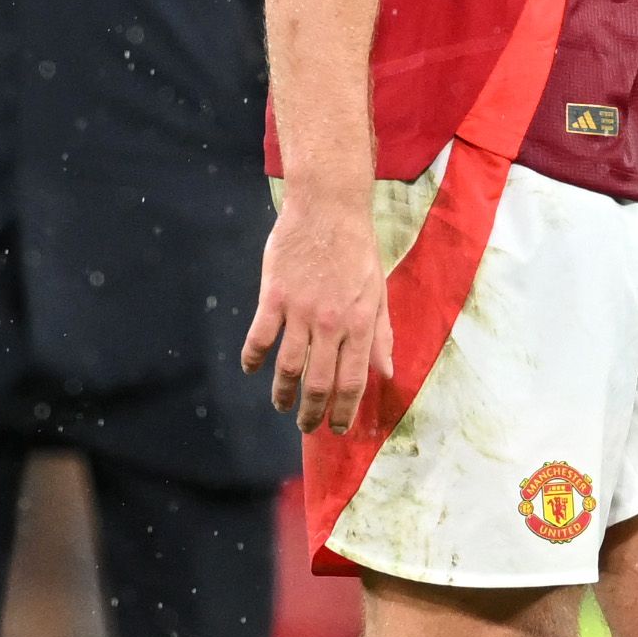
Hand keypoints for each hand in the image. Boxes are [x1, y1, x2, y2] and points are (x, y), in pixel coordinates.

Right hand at [240, 186, 396, 433]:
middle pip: (319, 382)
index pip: (353, 381)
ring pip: (289, 367)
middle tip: (306, 427)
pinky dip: (253, 357)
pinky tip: (251, 368)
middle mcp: (331, 324)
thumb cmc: (357, 249)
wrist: (328, 208)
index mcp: (360, 324)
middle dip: (312, 413)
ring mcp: (301, 311)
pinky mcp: (274, 296)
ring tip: (281, 405)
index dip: (345, 411)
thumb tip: (386, 373)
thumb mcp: (378, 292)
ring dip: (283, 394)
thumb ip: (381, 335)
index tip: (337, 428)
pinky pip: (260, 337)